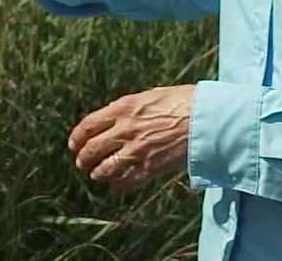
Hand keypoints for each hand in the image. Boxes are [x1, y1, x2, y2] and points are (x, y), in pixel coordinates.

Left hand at [69, 84, 194, 192]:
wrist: (207, 119)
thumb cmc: (184, 101)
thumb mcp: (151, 95)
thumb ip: (131, 107)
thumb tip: (118, 115)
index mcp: (123, 108)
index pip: (89, 124)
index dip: (77, 136)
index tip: (73, 143)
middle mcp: (125, 129)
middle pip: (93, 148)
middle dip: (83, 157)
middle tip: (81, 162)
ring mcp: (137, 150)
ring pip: (105, 168)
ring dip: (98, 173)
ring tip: (96, 175)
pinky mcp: (151, 167)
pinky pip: (127, 181)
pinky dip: (119, 185)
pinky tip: (116, 187)